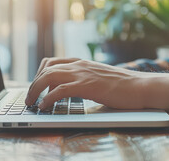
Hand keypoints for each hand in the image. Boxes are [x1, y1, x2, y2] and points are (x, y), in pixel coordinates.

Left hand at [25, 58, 168, 111]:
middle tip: (29, 98)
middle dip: (33, 84)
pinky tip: (45, 106)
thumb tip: (69, 88)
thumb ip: (83, 78)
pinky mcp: (87, 86)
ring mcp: (83, 74)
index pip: (51, 62)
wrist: (140, 86)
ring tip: (32, 103)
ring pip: (49, 77)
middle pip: (46, 69)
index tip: (35, 87)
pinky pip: (60, 91)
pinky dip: (48, 99)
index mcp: (81, 62)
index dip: (39, 74)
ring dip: (35, 90)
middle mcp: (79, 65)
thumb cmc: (122, 85)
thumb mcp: (98, 77)